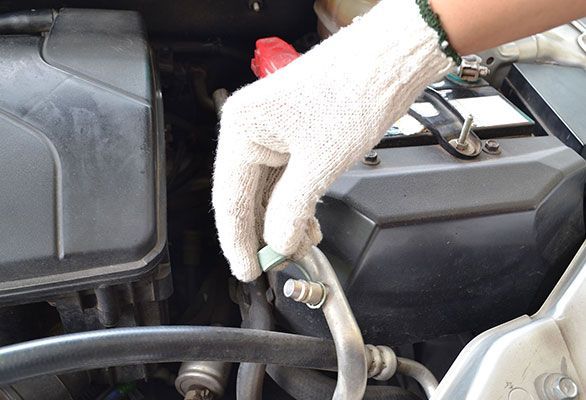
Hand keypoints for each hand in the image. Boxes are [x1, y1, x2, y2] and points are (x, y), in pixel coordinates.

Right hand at [212, 0, 452, 280]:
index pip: (229, 199)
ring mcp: (272, 131)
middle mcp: (250, 129)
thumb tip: (279, 242)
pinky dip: (295, 203)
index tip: (248, 271)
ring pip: (267, 190)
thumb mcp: (320, 164)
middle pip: (246, 196)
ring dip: (283, 220)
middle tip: (280, 261)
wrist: (389, 61)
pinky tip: (308, 222)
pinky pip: (285, 178)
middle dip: (265, 232)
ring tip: (302, 244)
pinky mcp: (293, 134)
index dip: (237, 242)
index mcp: (242, 129)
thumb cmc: (355, 94)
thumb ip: (292, 210)